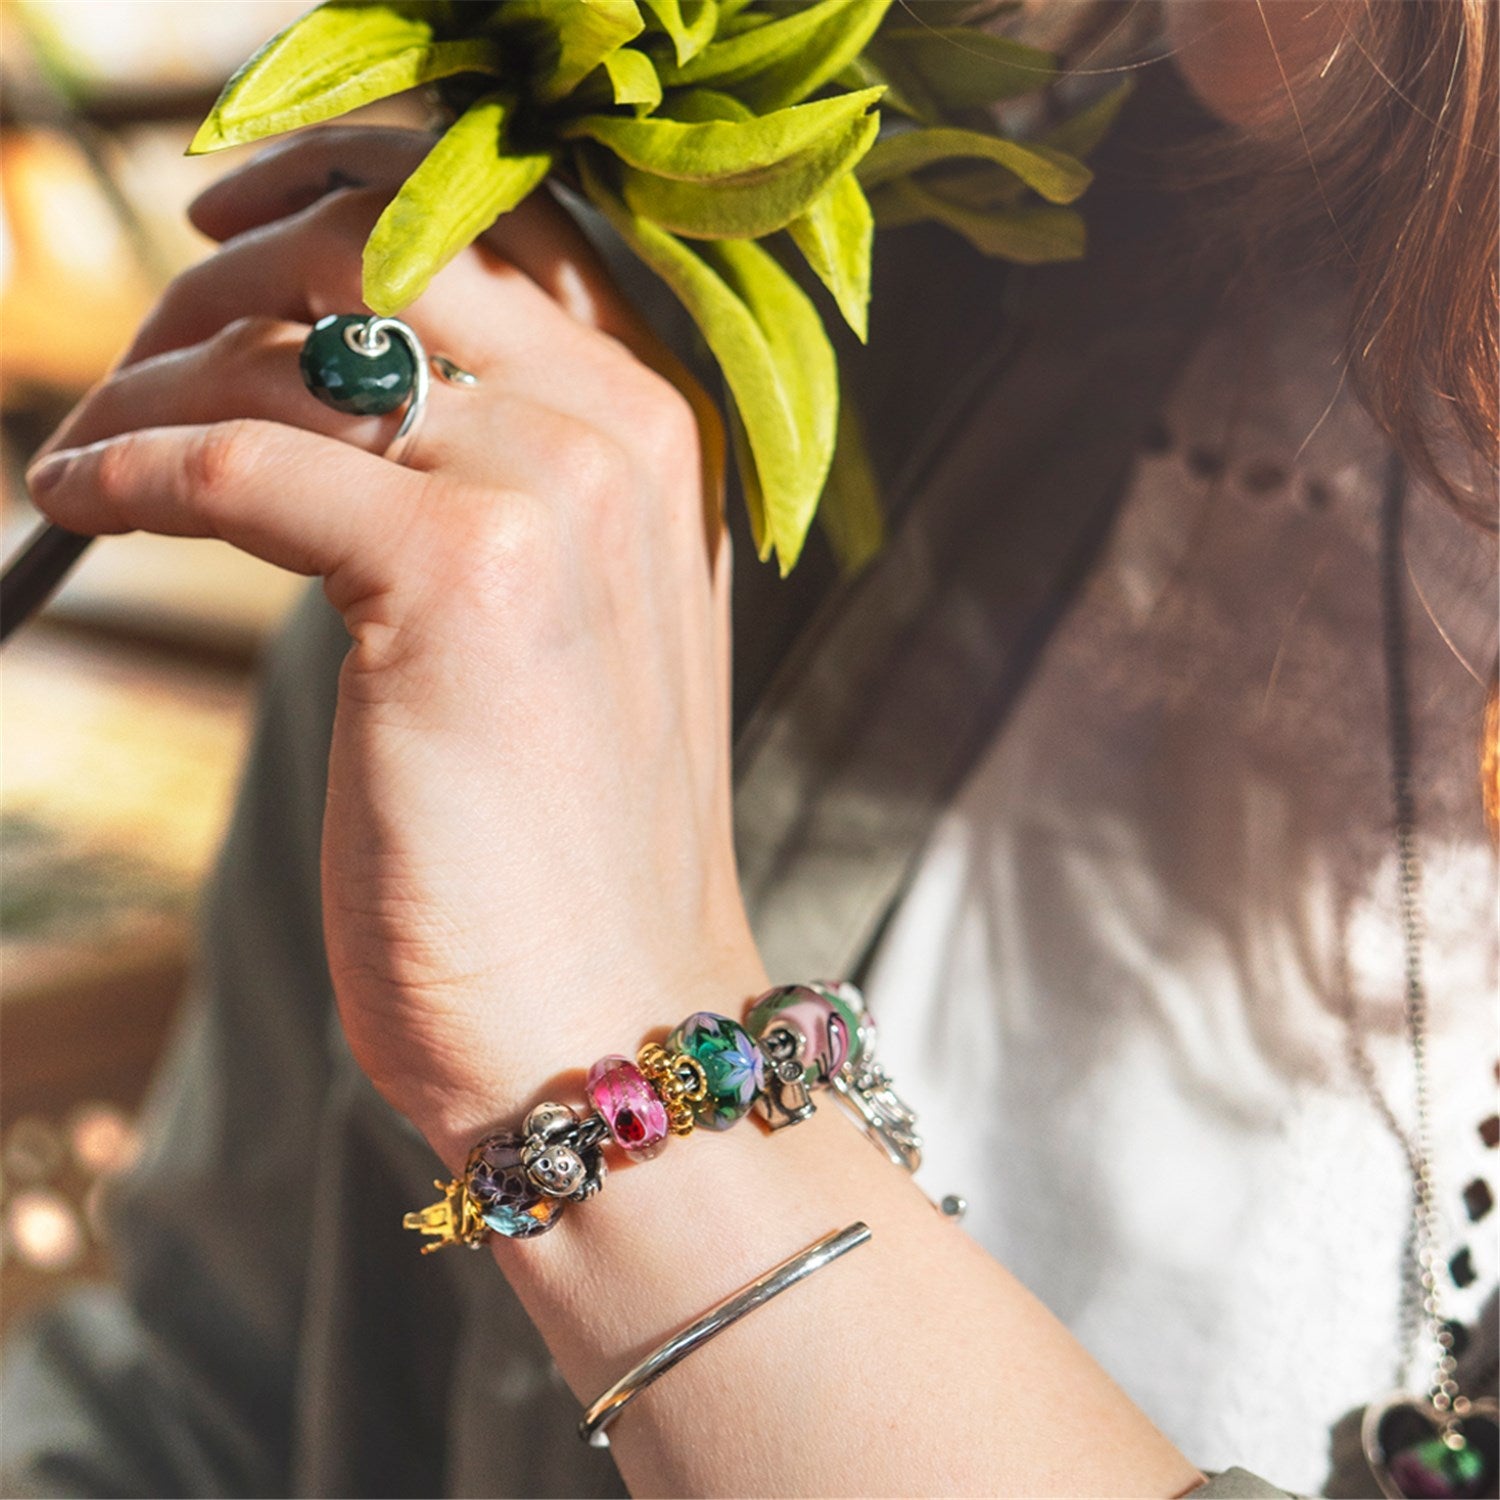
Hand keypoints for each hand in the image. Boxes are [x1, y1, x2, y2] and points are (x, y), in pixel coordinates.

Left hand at [27, 127, 768, 1168]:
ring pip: (295, 342)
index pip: (502, 223)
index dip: (351, 190)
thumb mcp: (569, 616)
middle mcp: (625, 430)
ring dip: (157, 373)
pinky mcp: (460, 578)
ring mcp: (557, 492)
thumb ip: (504, 476)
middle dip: (233, 265)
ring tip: (91, 443)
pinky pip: (235, 465)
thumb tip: (339, 382)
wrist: (609, 1010)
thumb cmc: (566, 835)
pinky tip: (79, 500)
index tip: (233, 225)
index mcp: (664, 429)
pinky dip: (131, 469)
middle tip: (145, 342)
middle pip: (388, 238)